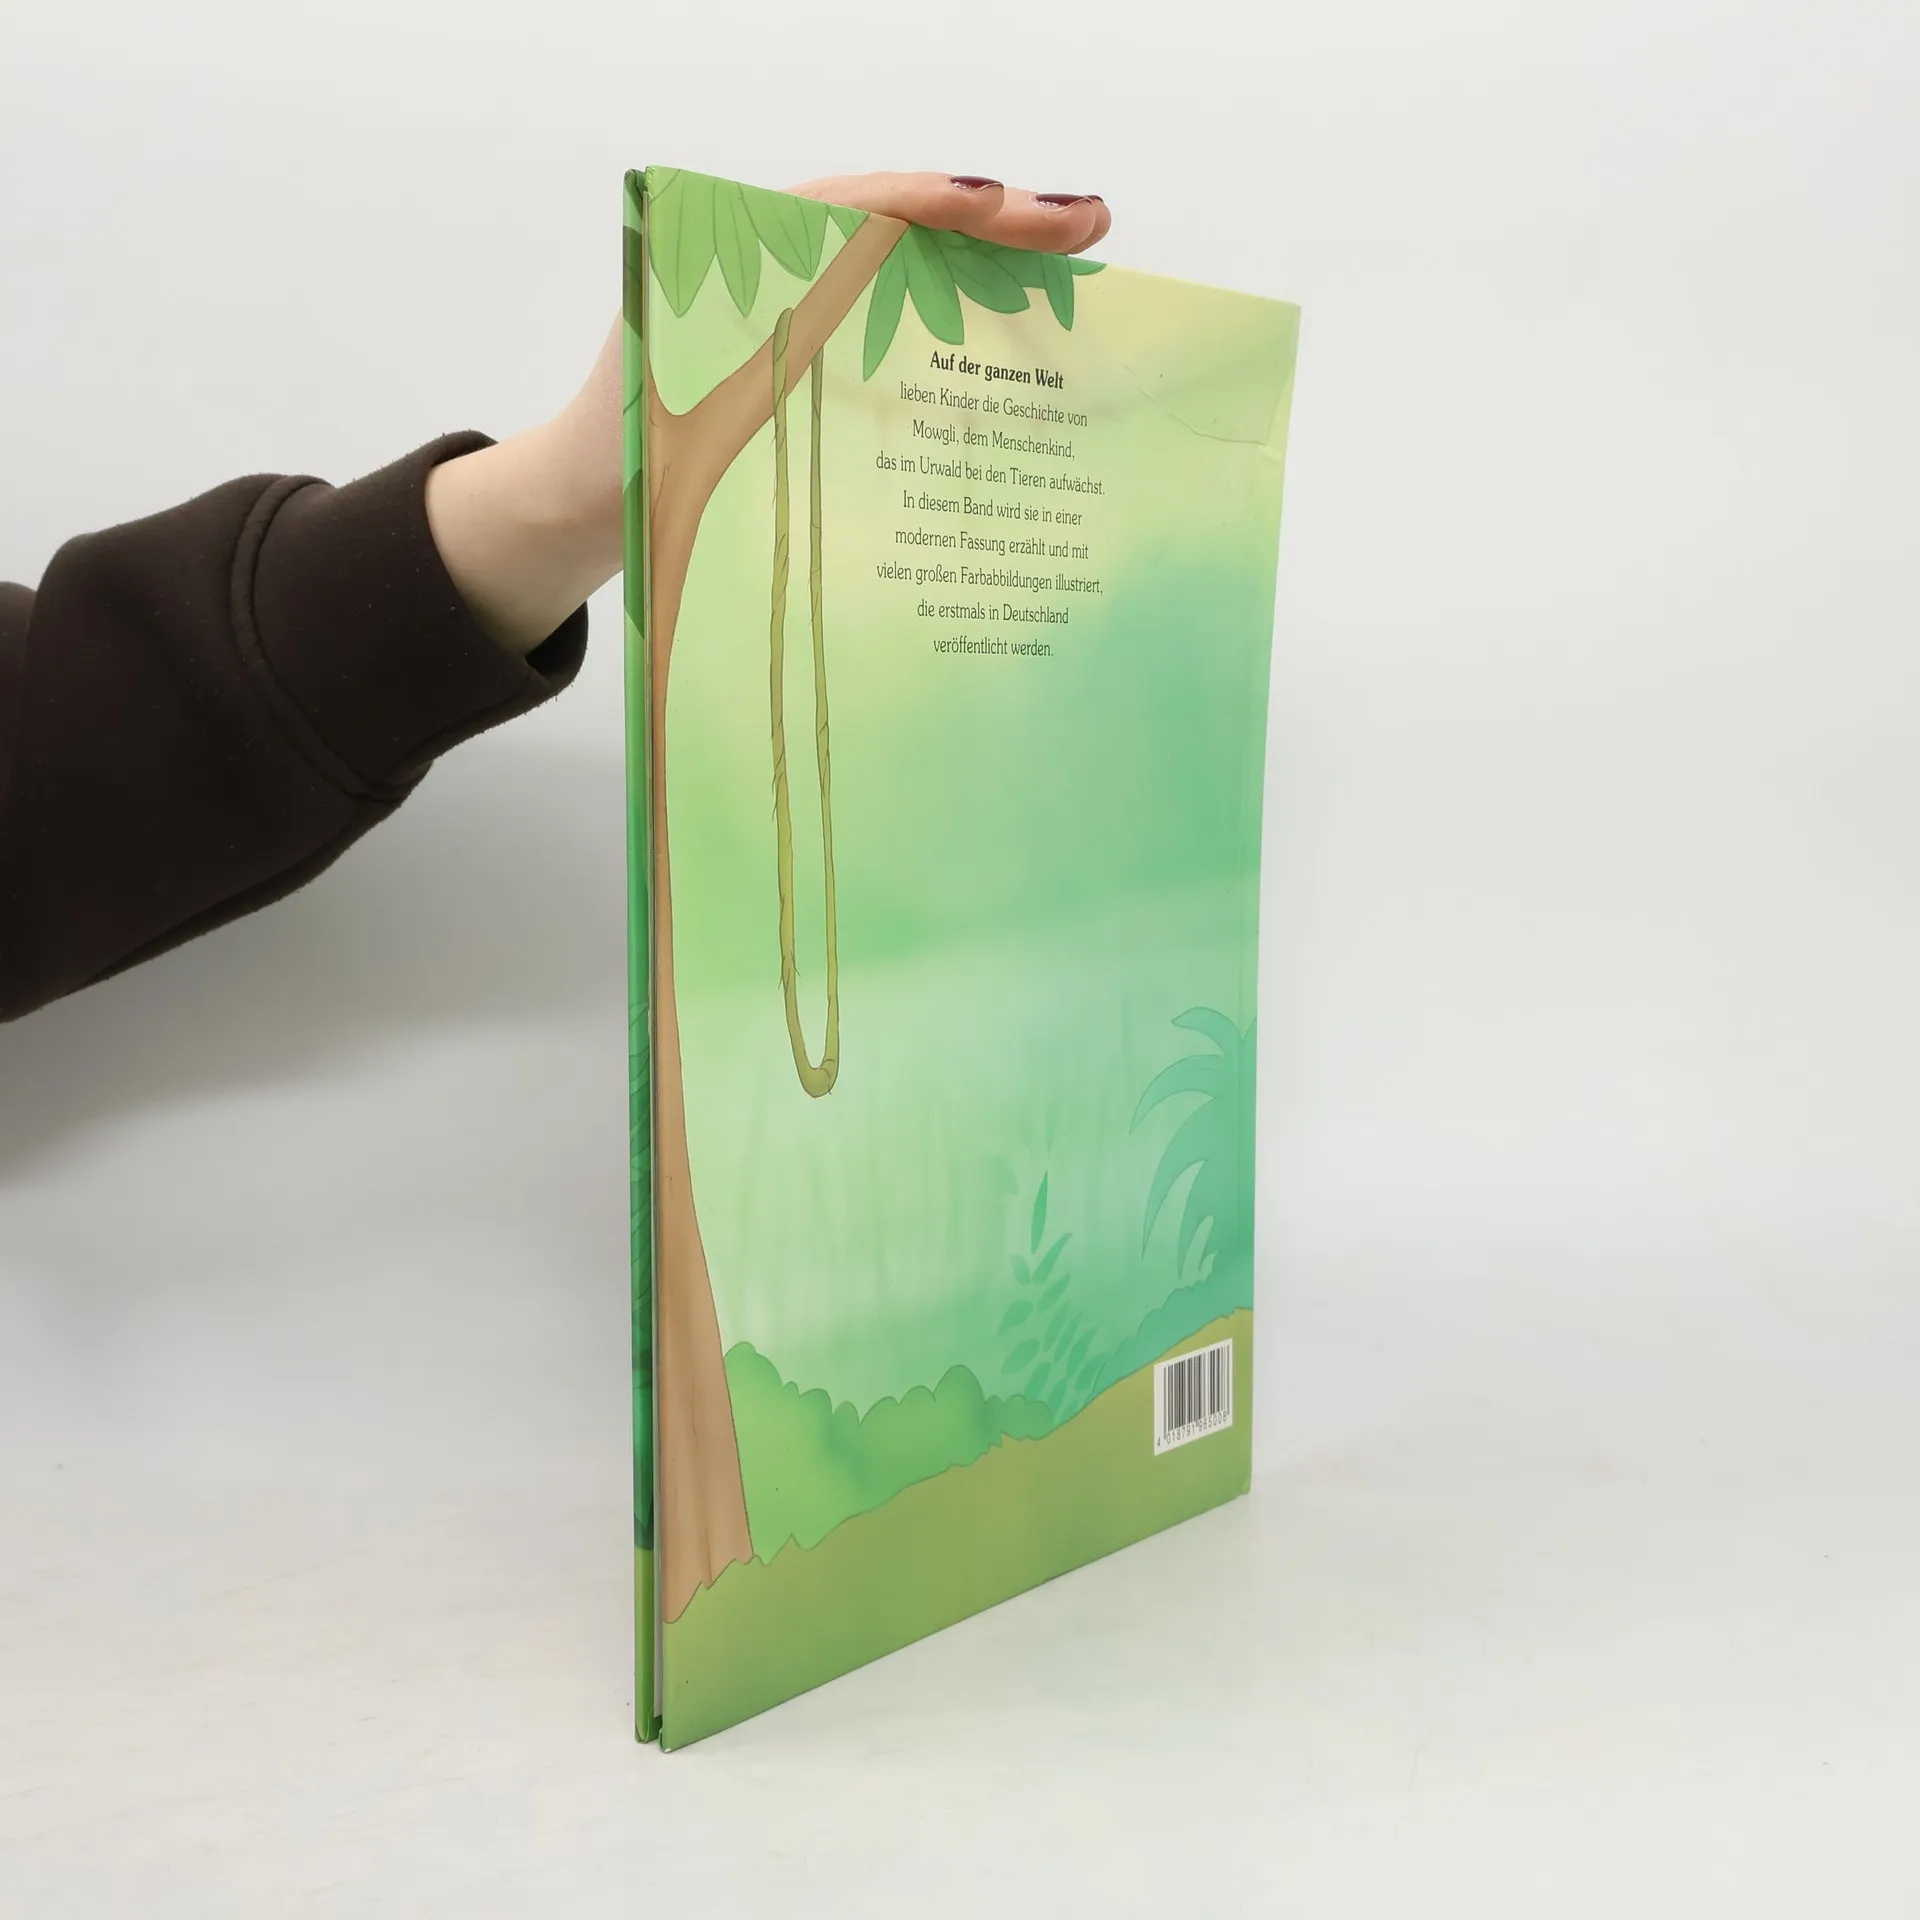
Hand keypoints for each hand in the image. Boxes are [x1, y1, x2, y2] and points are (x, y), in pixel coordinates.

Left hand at [425, 173, 1110, 656]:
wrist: (580, 507)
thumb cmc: (622, 450)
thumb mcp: (686, 384)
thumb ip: (758, 334)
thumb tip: (853, 290)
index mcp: (746, 250)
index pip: (867, 205)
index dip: (956, 205)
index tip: (1032, 211)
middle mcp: (781, 266)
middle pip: (904, 225)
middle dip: (998, 222)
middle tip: (1089, 225)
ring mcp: (802, 315)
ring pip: (910, 275)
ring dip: (991, 273)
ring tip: (1073, 275)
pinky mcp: (811, 365)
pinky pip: (894, 332)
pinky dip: (958, 336)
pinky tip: (1018, 352)